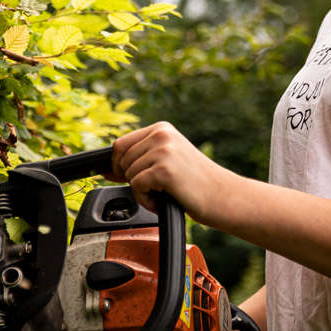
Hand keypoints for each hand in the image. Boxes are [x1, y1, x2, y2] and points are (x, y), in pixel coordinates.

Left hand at [111, 122, 231, 223]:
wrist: (223, 196)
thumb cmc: (195, 183)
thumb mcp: (166, 161)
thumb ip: (139, 160)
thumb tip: (106, 169)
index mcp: (161, 129)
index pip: (121, 144)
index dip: (118, 165)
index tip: (127, 178)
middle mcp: (162, 134)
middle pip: (121, 160)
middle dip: (132, 179)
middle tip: (155, 189)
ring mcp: (163, 151)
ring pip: (128, 175)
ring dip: (142, 192)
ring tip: (164, 194)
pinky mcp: (164, 170)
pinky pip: (136, 187)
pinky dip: (146, 201)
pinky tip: (164, 200)